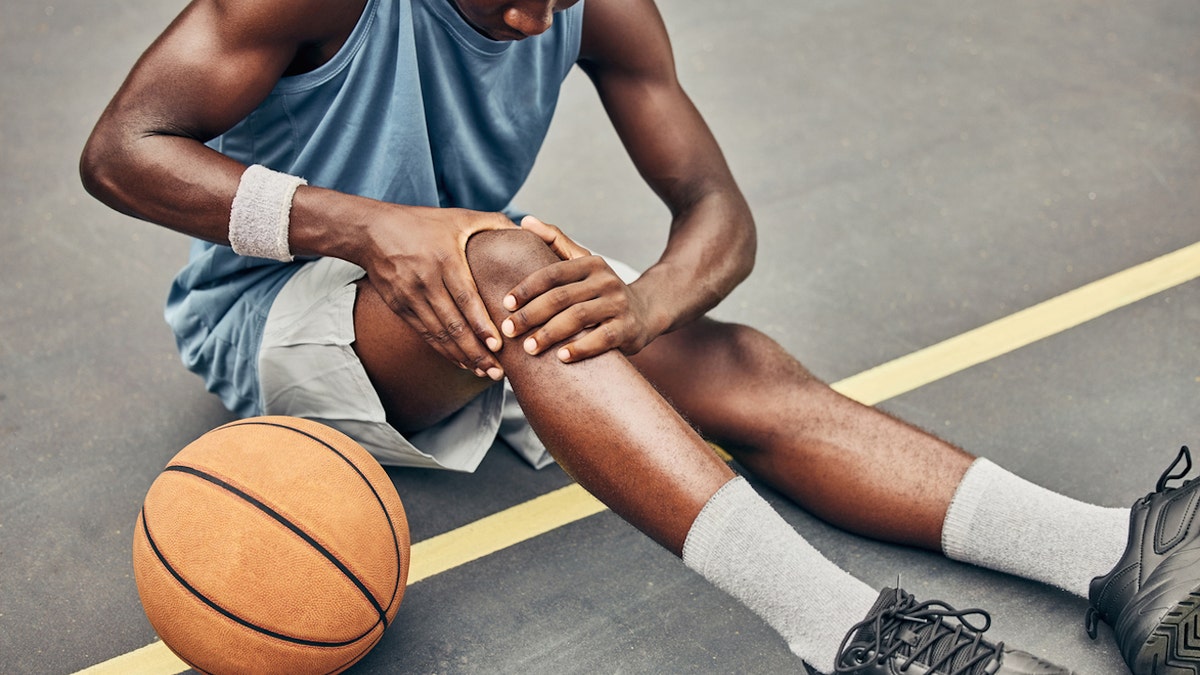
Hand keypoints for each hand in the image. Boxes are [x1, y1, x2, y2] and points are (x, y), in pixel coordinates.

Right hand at [360, 207, 515, 378]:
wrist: (372, 231)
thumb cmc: (422, 222)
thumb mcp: (458, 216)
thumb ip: (493, 222)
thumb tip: (524, 230)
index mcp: (444, 259)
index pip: (466, 298)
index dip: (481, 324)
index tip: (497, 345)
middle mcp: (426, 281)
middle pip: (453, 324)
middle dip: (476, 351)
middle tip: (498, 370)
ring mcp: (410, 296)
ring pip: (439, 334)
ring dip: (462, 356)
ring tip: (485, 371)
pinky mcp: (400, 307)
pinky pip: (425, 334)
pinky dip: (444, 350)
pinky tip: (461, 362)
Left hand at [501, 216, 659, 361]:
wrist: (645, 311)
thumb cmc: (600, 289)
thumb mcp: (582, 262)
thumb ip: (554, 240)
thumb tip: (524, 220)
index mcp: (590, 263)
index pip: (552, 273)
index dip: (526, 288)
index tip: (505, 304)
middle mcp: (606, 280)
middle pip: (561, 297)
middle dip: (531, 315)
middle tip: (509, 330)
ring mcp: (618, 304)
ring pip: (578, 317)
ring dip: (550, 334)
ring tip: (529, 348)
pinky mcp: (627, 328)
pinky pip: (601, 339)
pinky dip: (580, 348)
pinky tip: (561, 357)